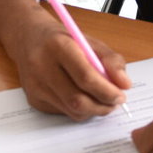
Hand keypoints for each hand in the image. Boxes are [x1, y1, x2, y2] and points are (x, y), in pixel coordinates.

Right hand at [12, 14, 129, 119]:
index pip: (86, 77)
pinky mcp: (34, 100)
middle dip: (102, 106)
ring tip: (102, 100)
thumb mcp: (89, 41)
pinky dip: (79, 110)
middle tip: (114, 102)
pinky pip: (64, 112)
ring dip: (93, 110)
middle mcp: (42, 67)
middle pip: (78, 100)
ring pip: (72, 111)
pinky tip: (81, 96)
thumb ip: (111, 60)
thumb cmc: (63, 39)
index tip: (121, 95)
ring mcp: (35, 86)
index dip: (107, 91)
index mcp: (58, 46)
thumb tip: (124, 84)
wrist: (28, 39)